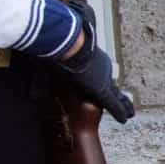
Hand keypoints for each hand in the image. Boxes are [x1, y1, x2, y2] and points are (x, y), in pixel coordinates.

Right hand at [51, 4, 135, 122]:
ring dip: (123, 104)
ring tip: (130, 113)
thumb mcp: (53, 64)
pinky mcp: (101, 90)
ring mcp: (103, 80)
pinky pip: (113, 105)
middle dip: (119, 96)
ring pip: (116, 96)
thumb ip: (45, 79)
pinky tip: (125, 120)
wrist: (66, 43)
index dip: (106, 84)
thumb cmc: (58, 49)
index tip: (110, 90)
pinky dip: (119, 112)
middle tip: (127, 104)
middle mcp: (101, 70)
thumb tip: (34, 93)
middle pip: (112, 86)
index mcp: (93, 62)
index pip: (100, 75)